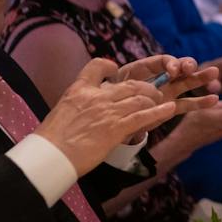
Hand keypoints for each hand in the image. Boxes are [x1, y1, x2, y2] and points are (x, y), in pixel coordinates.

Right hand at [38, 59, 177, 175]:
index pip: (97, 66)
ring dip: (154, 100)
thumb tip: (87, 108)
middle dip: (145, 87)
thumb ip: (79, 105)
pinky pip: (143, 116)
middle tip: (153, 92)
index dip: (109, 67)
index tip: (116, 72)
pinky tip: (170, 109)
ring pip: (140, 98)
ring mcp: (107, 111)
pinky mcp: (116, 128)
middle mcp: (96, 96)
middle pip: (129, 84)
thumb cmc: (53, 139)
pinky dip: (159, 112)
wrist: (51, 155)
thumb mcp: (62, 112)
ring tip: (161, 102)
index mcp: (79, 90)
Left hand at [111, 54, 219, 115]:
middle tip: (190, 68)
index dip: (171, 63)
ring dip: (201, 77)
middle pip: (179, 68)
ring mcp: (167, 92)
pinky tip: (214, 100)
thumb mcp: (116, 85)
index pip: (163, 60)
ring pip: (187, 83)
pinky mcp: (170, 107)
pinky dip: (201, 102)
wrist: (110, 115)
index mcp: (146, 68)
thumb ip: (125, 82)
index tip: (173, 70)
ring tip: (214, 73)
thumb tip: (131, 82)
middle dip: (188, 65)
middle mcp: (160, 77)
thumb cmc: (112, 95)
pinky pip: (187, 104)